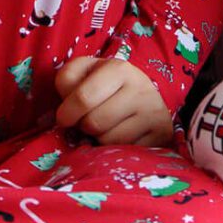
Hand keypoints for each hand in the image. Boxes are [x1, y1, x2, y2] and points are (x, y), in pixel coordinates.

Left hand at [53, 56, 172, 145]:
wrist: (144, 95)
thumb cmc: (104, 85)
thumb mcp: (83, 73)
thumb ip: (66, 82)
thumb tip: (61, 116)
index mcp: (119, 69)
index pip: (83, 99)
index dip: (66, 113)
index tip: (65, 118)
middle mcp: (141, 89)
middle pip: (94, 123)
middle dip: (84, 126)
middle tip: (89, 120)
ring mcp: (154, 113)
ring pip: (108, 141)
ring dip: (99, 139)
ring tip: (106, 127)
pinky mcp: (162, 135)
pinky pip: (125, 153)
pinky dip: (117, 150)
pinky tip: (120, 137)